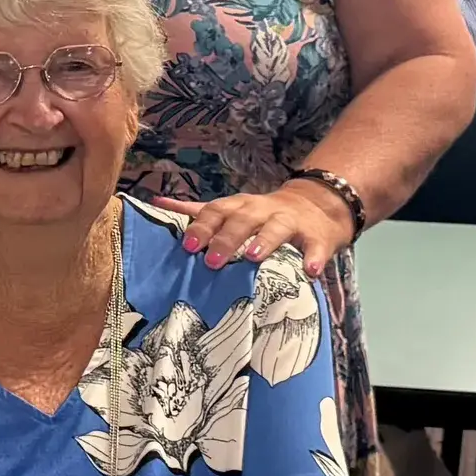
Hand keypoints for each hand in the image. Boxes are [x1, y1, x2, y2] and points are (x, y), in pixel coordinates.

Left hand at [151, 180, 353, 275]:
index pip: (214, 211)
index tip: (188, 246)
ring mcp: (291, 222)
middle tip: (212, 261)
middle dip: (226, 239)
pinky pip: (316, 247)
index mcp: (238, 206)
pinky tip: (310, 271)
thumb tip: (157, 203)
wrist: (316, 205)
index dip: (201, 228)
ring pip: (277, 228)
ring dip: (264, 241)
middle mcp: (262, 210)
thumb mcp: (231, 209)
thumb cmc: (262, 214)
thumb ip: (198, 211)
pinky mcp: (317, 236)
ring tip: (253, 258)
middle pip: (242, 220)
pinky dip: (313, 258)